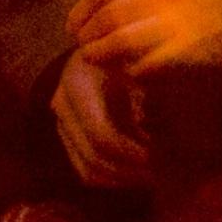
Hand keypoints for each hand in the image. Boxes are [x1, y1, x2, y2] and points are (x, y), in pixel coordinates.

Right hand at [50, 49, 151, 188]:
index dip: (131, 153)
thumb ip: (146, 88)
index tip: (157, 158)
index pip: (101, 136)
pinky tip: (135, 174)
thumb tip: (149, 120)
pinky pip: (84, 170)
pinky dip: (111, 179)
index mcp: (79, 85)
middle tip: (160, 174)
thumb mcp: (138, 60)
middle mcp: (63, 105)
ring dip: (122, 179)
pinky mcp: (66, 134)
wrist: (102, 42)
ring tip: (151, 176)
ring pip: (88, 170)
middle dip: (130, 171)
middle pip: (94, 158)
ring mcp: (61, 121)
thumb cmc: (128, 49)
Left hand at [67, 0, 221, 75]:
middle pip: (105, 22)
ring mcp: (174, 23)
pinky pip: (146, 68)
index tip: (73, 27)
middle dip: (88, 39)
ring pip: (119, 46)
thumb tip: (101, 9)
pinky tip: (131, 75)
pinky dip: (132, 73)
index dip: (81, 14)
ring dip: (104, 58)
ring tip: (99, 64)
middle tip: (84, 51)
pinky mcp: (190, 53)